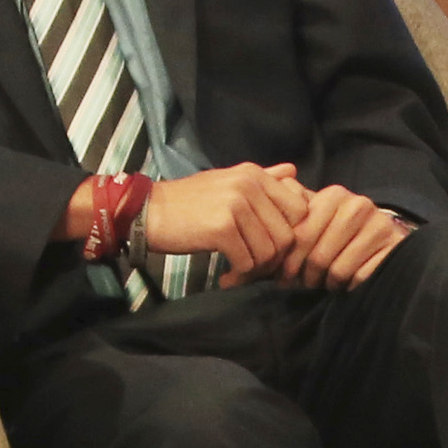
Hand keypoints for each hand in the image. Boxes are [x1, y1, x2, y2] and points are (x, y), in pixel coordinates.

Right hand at [132, 164, 299, 274]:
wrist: (147, 211)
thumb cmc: (189, 201)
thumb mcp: (228, 181)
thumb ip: (264, 177)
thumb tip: (294, 171)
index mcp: (255, 174)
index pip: (300, 210)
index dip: (291, 235)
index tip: (272, 249)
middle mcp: (249, 185)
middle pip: (287, 236)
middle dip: (274, 260)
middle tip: (254, 268)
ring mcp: (236, 205)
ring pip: (269, 253)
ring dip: (256, 271)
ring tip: (238, 272)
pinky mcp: (222, 228)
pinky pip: (248, 263)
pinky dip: (239, 276)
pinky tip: (226, 277)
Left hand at [253, 166, 412, 290]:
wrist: (382, 243)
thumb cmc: (336, 237)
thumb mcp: (310, 223)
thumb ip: (283, 218)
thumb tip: (245, 245)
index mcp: (333, 195)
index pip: (300, 236)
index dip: (288, 262)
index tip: (283, 276)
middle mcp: (358, 205)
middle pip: (318, 256)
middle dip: (307, 276)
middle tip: (305, 283)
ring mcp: (378, 225)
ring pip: (338, 269)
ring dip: (328, 283)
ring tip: (327, 281)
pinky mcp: (392, 247)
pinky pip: (359, 277)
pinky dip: (350, 286)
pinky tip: (348, 283)